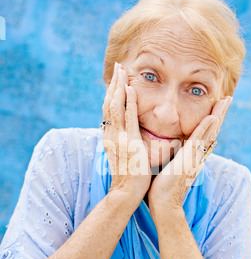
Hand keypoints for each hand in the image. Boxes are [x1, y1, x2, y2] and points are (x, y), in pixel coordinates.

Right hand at [102, 62, 151, 203]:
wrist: (126, 193)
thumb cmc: (129, 178)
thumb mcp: (125, 156)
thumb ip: (127, 143)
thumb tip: (131, 135)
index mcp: (111, 137)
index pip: (110, 110)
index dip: (113, 92)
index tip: (117, 78)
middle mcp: (111, 135)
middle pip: (110, 103)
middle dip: (114, 84)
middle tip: (118, 66)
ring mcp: (119, 138)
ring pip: (116, 107)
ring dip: (119, 87)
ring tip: (122, 70)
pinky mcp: (129, 143)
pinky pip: (127, 118)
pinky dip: (127, 102)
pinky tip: (129, 89)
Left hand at [148, 96, 232, 212]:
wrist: (164, 204)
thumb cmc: (162, 188)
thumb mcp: (168, 167)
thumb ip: (170, 157)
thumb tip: (165, 150)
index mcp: (192, 155)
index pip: (204, 133)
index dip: (212, 120)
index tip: (217, 107)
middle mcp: (196, 154)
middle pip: (212, 129)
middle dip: (220, 113)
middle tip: (228, 98)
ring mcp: (194, 156)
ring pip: (209, 131)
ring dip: (218, 115)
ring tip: (225, 101)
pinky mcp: (188, 159)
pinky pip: (198, 140)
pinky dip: (205, 128)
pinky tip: (212, 117)